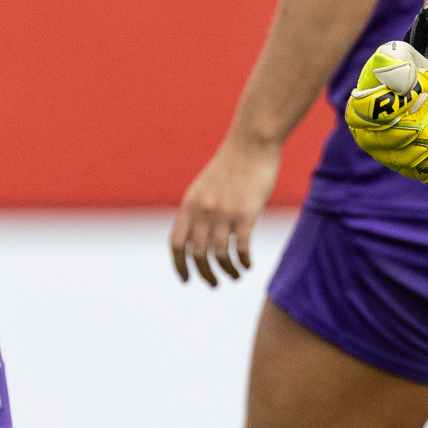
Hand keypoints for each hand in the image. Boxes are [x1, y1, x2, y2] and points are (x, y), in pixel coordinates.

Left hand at [170, 133, 280, 285]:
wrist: (251, 144)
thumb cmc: (232, 165)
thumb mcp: (205, 187)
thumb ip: (197, 210)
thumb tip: (196, 237)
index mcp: (189, 205)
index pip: (176, 244)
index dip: (179, 266)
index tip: (186, 279)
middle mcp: (202, 211)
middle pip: (197, 255)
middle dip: (205, 275)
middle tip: (214, 283)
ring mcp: (224, 212)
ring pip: (220, 255)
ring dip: (228, 271)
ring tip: (236, 275)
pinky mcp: (246, 213)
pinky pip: (242, 248)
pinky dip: (244, 262)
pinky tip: (248, 265)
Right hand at [344, 41, 427, 182]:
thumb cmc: (408, 67)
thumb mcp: (400, 53)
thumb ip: (394, 61)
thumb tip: (399, 87)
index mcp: (358, 109)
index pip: (368, 114)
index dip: (394, 105)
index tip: (416, 92)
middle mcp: (367, 135)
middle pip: (385, 141)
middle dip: (413, 122)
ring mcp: (385, 153)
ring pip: (403, 156)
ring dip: (426, 136)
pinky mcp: (405, 164)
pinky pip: (418, 167)